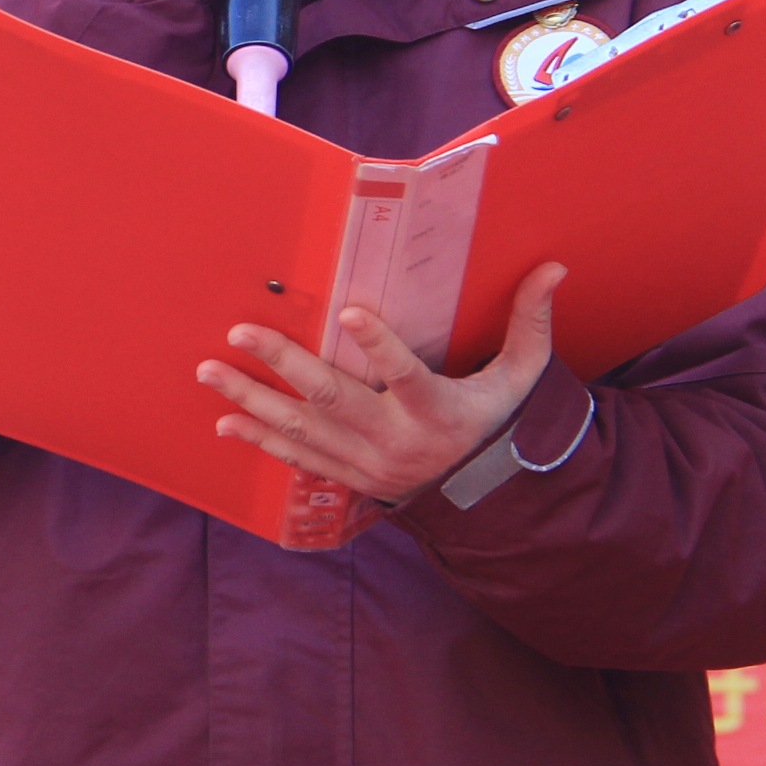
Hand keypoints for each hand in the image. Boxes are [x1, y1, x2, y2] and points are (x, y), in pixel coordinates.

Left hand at [200, 263, 569, 503]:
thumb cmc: (497, 422)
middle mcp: (396, 440)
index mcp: (439, 412)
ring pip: (302, 430)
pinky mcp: (349, 478)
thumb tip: (555, 267)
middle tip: (243, 332)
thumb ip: (532, 325)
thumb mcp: (522, 379)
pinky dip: (260, 440)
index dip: (381, 348)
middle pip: (334, 400)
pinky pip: (298, 459)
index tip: (351, 314)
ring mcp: (367, 463)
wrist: (484, 498)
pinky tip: (226, 420)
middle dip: (284, 365)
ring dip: (253, 399)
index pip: (409, 376)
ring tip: (211, 371)